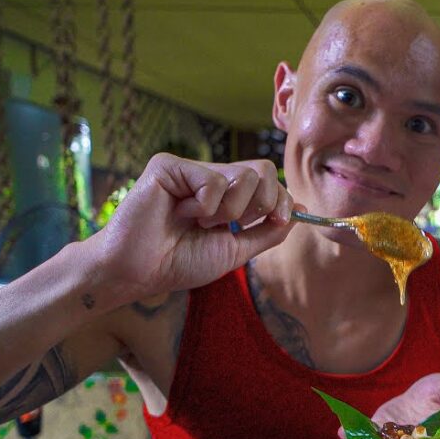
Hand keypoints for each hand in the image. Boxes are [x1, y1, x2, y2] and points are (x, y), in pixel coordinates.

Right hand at [93, 154, 295, 301]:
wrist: (139, 272)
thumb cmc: (179, 262)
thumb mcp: (235, 250)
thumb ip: (267, 231)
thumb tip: (300, 209)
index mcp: (226, 194)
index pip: (270, 181)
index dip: (281, 201)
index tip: (275, 221)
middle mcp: (210, 177)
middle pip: (264, 170)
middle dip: (260, 204)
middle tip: (230, 224)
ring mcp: (190, 169)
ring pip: (244, 175)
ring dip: (230, 212)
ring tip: (199, 222)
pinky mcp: (169, 166)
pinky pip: (214, 180)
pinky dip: (205, 207)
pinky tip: (181, 214)